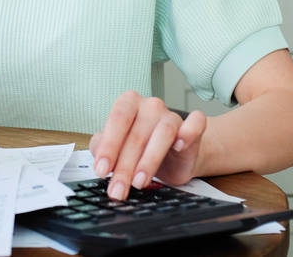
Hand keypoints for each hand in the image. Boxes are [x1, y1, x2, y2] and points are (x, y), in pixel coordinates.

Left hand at [89, 91, 206, 199]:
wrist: (175, 156)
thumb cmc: (141, 148)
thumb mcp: (118, 148)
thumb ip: (103, 147)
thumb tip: (97, 157)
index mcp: (128, 104)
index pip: (117, 121)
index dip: (109, 147)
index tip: (101, 170)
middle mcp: (150, 106)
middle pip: (137, 134)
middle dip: (125, 166)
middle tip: (118, 188)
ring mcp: (173, 115)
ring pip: (163, 133)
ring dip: (149, 160)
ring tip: (139, 183)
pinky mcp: (194, 127)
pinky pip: (195, 124)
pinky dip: (188, 132)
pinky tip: (179, 147)